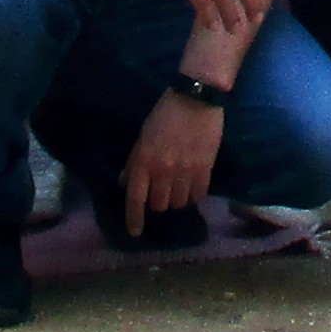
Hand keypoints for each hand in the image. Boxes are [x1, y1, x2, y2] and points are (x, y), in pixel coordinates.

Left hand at [125, 92, 223, 218]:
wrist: (196, 99)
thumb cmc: (164, 114)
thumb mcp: (142, 136)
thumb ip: (134, 161)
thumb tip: (125, 183)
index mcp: (143, 161)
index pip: (135, 199)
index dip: (134, 219)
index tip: (134, 232)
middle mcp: (162, 171)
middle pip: (159, 205)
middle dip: (158, 203)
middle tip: (161, 192)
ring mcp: (185, 171)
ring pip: (179, 203)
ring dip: (177, 199)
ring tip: (178, 188)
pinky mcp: (205, 169)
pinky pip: (199, 195)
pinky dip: (194, 194)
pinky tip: (193, 185)